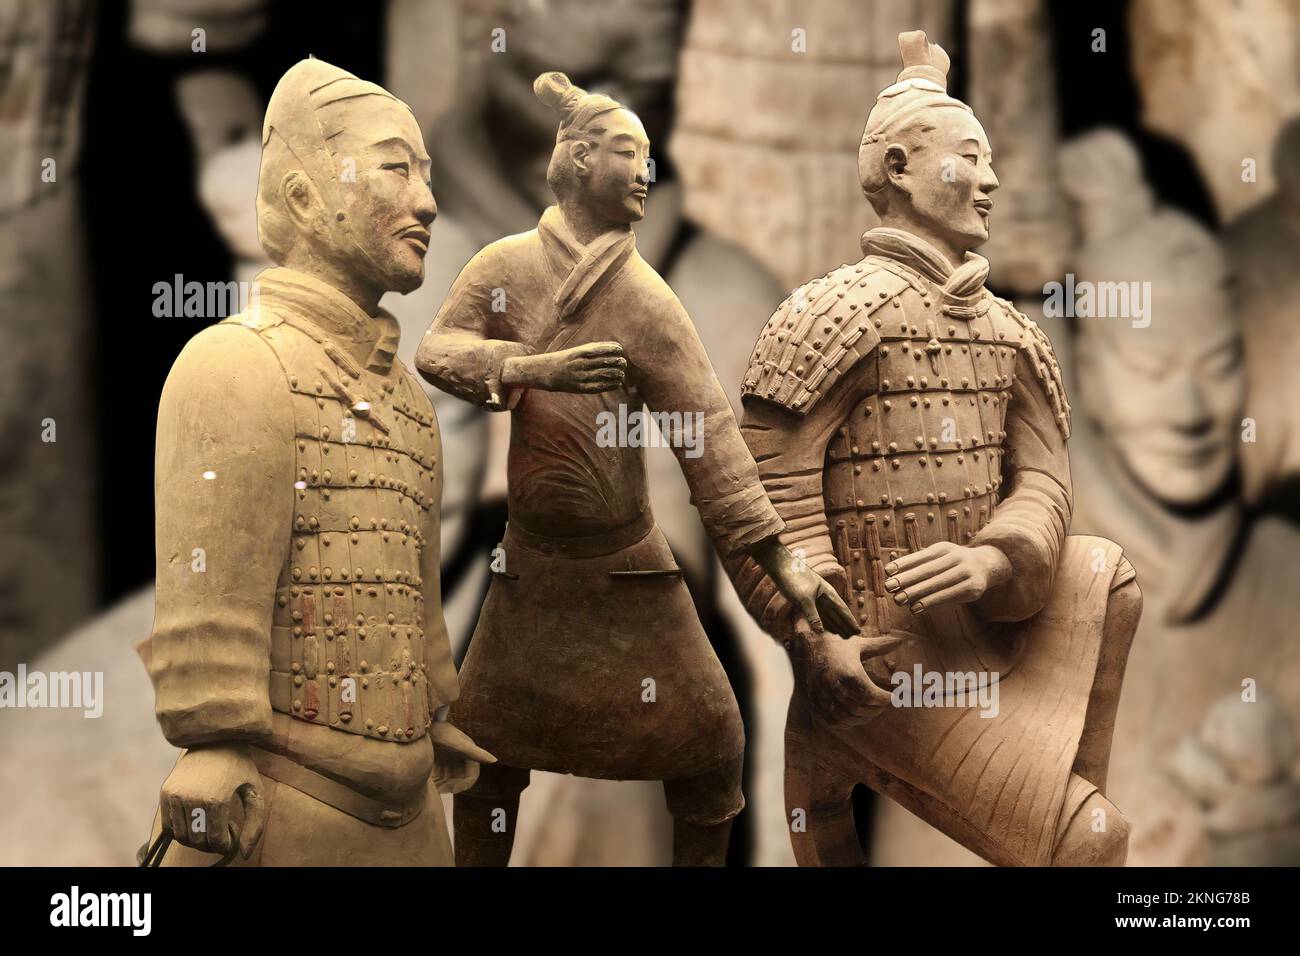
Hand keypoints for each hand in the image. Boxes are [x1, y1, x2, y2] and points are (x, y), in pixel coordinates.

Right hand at [158, 744, 266, 857]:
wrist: (215, 737)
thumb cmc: (240, 767)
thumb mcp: (255, 792)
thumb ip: (255, 825)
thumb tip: (244, 854)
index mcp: (215, 800)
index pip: (215, 841)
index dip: (225, 844)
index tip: (233, 831)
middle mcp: (191, 798)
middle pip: (196, 841)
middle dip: (211, 842)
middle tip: (223, 827)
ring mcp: (175, 795)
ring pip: (181, 836)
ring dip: (196, 837)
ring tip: (211, 821)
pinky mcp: (165, 792)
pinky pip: (169, 825)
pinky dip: (182, 829)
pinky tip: (197, 816)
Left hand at [431, 720, 495, 794]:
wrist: (423, 725)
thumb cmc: (442, 732)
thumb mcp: (458, 744)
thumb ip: (477, 753)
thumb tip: (495, 760)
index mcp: (469, 755)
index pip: (471, 777)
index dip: (463, 785)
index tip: (452, 790)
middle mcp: (461, 759)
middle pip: (459, 780)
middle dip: (451, 787)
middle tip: (439, 790)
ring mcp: (450, 760)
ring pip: (449, 780)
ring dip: (443, 786)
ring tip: (433, 788)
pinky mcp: (439, 761)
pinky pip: (440, 777)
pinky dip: (436, 782)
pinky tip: (429, 783)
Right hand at [501, 341, 626, 392]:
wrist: (546, 372)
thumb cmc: (567, 359)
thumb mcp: (580, 349)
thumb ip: (597, 348)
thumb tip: (617, 347)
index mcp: (581, 351)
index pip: (603, 349)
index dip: (614, 350)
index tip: (620, 351)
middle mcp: (581, 363)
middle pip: (605, 362)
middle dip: (618, 363)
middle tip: (623, 364)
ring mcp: (580, 376)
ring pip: (604, 375)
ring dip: (616, 374)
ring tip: (621, 373)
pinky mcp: (580, 387)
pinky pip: (598, 387)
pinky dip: (610, 385)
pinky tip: (616, 383)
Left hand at [751, 539, 857, 637]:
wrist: (780, 565)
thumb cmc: (793, 578)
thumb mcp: (803, 598)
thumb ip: (812, 615)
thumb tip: (821, 632)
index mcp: (828, 593)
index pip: (842, 610)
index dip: (850, 621)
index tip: (858, 631)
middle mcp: (824, 596)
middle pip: (837, 613)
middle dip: (845, 625)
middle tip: (853, 638)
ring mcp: (815, 598)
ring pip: (828, 614)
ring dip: (835, 624)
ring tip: (843, 635)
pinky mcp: (805, 599)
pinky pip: (818, 613)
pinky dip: (823, 621)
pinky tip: (825, 627)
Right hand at [790, 619, 901, 723]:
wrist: (808, 644)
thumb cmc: (838, 645)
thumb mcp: (859, 644)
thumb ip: (880, 646)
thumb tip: (900, 641)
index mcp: (850, 673)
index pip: (872, 696)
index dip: (885, 700)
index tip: (892, 697)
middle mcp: (836, 686)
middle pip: (862, 708)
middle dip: (876, 709)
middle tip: (881, 704)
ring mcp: (824, 696)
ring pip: (848, 717)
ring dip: (863, 717)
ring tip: (869, 710)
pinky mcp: (815, 702)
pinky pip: (833, 721)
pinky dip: (846, 722)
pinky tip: (853, 715)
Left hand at [883, 542, 1010, 613]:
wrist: (987, 565)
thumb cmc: (953, 562)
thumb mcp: (938, 557)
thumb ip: (918, 563)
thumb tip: (891, 570)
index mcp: (944, 548)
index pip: (922, 557)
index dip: (904, 564)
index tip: (887, 571)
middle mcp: (957, 558)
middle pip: (929, 570)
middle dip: (907, 580)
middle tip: (889, 587)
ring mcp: (966, 573)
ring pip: (938, 584)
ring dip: (917, 593)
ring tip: (899, 600)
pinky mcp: (973, 588)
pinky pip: (949, 596)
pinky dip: (931, 602)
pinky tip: (916, 608)